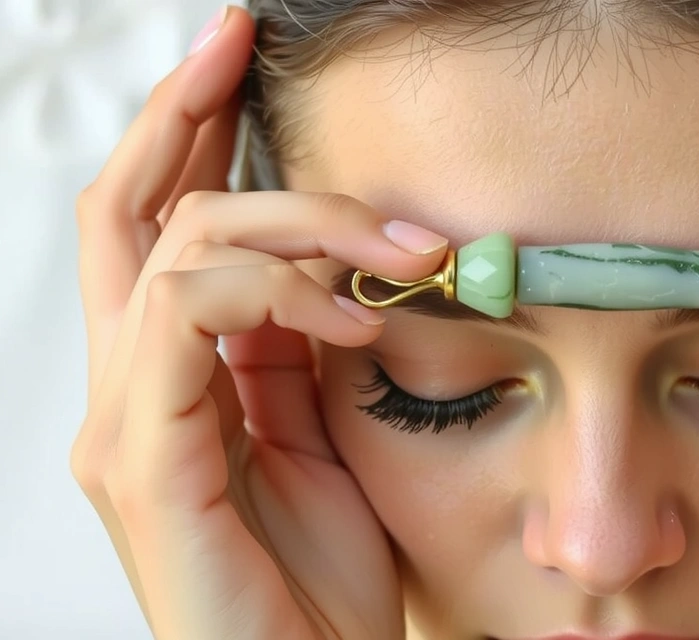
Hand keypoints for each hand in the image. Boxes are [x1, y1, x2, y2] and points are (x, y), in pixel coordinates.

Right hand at [70, 8, 444, 637]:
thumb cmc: (322, 581)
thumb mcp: (322, 439)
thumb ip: (296, 353)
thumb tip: (320, 267)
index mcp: (171, 383)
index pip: (157, 229)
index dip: (182, 134)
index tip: (231, 56)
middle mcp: (131, 391)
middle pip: (129, 212)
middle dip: (183, 113)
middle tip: (236, 41)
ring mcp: (127, 422)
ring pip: (173, 246)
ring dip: (294, 217)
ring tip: (398, 249)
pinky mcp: (146, 457)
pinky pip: (190, 317)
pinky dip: (278, 291)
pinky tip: (356, 316)